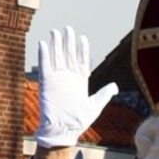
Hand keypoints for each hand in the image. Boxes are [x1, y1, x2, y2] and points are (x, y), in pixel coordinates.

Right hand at [35, 26, 117, 148]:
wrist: (63, 130)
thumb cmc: (79, 121)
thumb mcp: (95, 106)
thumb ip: (104, 94)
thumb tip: (115, 86)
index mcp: (80, 81)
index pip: (82, 61)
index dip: (82, 49)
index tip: (83, 38)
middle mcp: (68, 77)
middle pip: (68, 55)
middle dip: (68, 42)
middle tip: (68, 28)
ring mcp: (57, 79)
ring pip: (56, 57)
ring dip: (55, 44)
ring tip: (55, 32)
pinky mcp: (46, 83)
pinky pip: (44, 66)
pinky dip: (44, 55)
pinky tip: (44, 44)